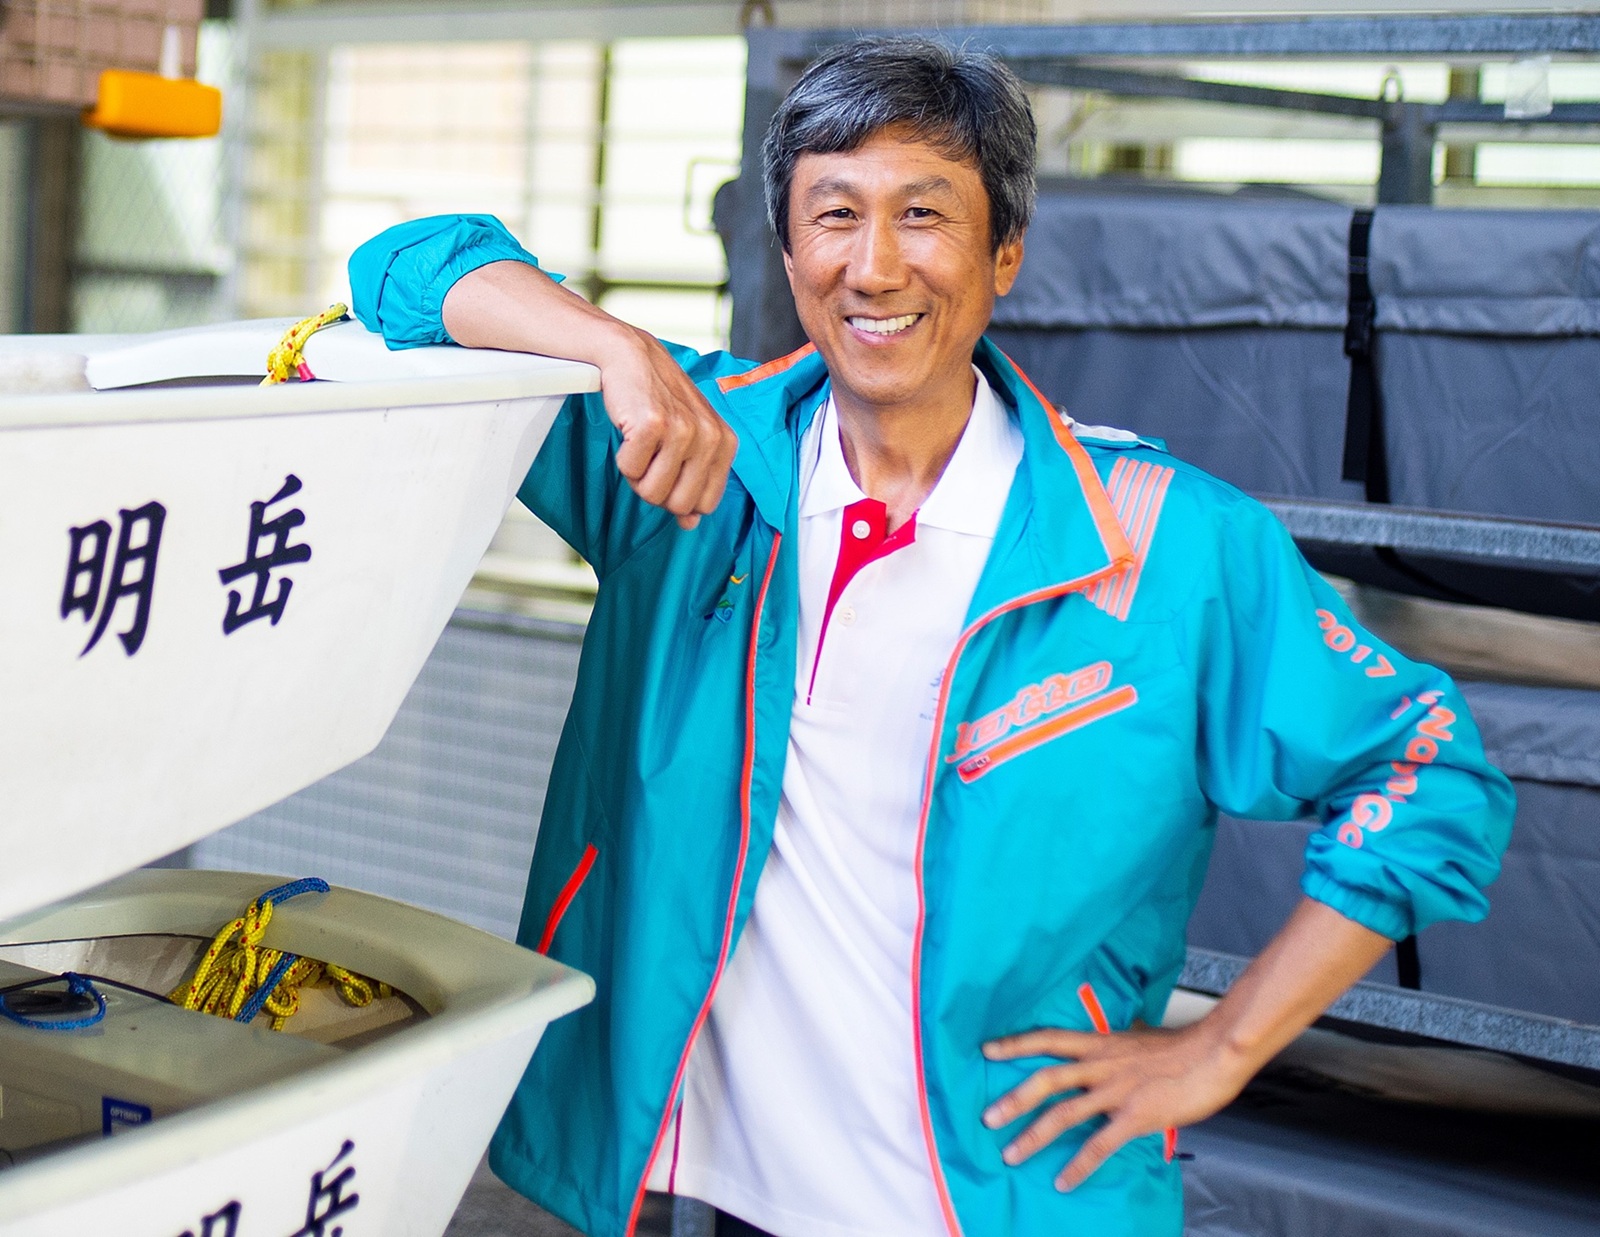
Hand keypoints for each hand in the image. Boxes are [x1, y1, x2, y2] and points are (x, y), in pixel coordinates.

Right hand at [595, 325, 738, 529]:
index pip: (704, 505)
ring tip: (641, 440)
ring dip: (637, 473)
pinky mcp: (654, 424)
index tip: (668, 466)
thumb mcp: (689, 439)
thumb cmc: (659, 400)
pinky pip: (630, 470)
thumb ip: (694, 481)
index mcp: (726, 445)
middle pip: (677, 505)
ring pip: (651, 492)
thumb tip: (690, 524)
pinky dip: (623, 456)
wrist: (632, 355)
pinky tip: (630, 428)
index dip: (676, 494)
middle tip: (651, 455)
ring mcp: (684, 430)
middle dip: (655, 487)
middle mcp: (711, 438)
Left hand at [981, 1020, 1249, 1190]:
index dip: (1016, 1043)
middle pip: (1046, 1079)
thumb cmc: (1181, 1046)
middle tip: (987, 1118)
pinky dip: (1079, 1165)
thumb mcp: (1140, 1038)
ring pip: (1064, 1113)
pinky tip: (1064, 1181)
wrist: (1213, 1052)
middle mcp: (1100, 1064)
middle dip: (1013, 1099)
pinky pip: (1099, 1145)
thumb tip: (1121, 1037)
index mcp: (1099, 1043)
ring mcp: (1116, 1090)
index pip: (1048, 1038)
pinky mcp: (1135, 1116)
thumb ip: (1120, 1045)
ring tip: (1011, 1154)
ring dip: (1033, 1136)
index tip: (987, 1050)